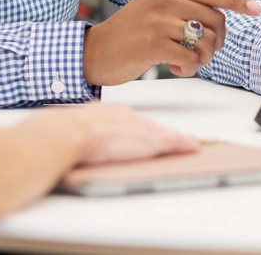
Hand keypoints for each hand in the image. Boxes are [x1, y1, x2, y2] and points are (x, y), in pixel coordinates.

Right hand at [54, 104, 200, 165]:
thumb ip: (83, 126)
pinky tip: (193, 146)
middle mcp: (129, 118)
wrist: (70, 133)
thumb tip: (77, 129)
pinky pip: (172, 141)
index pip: (133, 121)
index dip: (144, 129)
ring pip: (164, 133)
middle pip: (151, 126)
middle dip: (164, 133)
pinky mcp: (149, 141)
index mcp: (111, 113)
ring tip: (191, 143)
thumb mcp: (76, 125)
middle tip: (178, 139)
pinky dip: (184, 144)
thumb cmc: (67, 131)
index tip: (150, 132)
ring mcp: (139, 128)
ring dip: (177, 139)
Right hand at [83, 0, 260, 85]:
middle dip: (217, 42)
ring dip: (204, 58)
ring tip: (188, 62)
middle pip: (215, 19)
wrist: (95, 52)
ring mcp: (158, 21)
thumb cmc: (128, 35)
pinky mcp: (153, 43)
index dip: (236, 0)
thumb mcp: (154, 10)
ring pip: (206, 40)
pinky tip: (176, 68)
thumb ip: (181, 7)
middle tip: (203, 54)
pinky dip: (190, 68)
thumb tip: (218, 17)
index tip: (256, 8)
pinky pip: (191, 57)